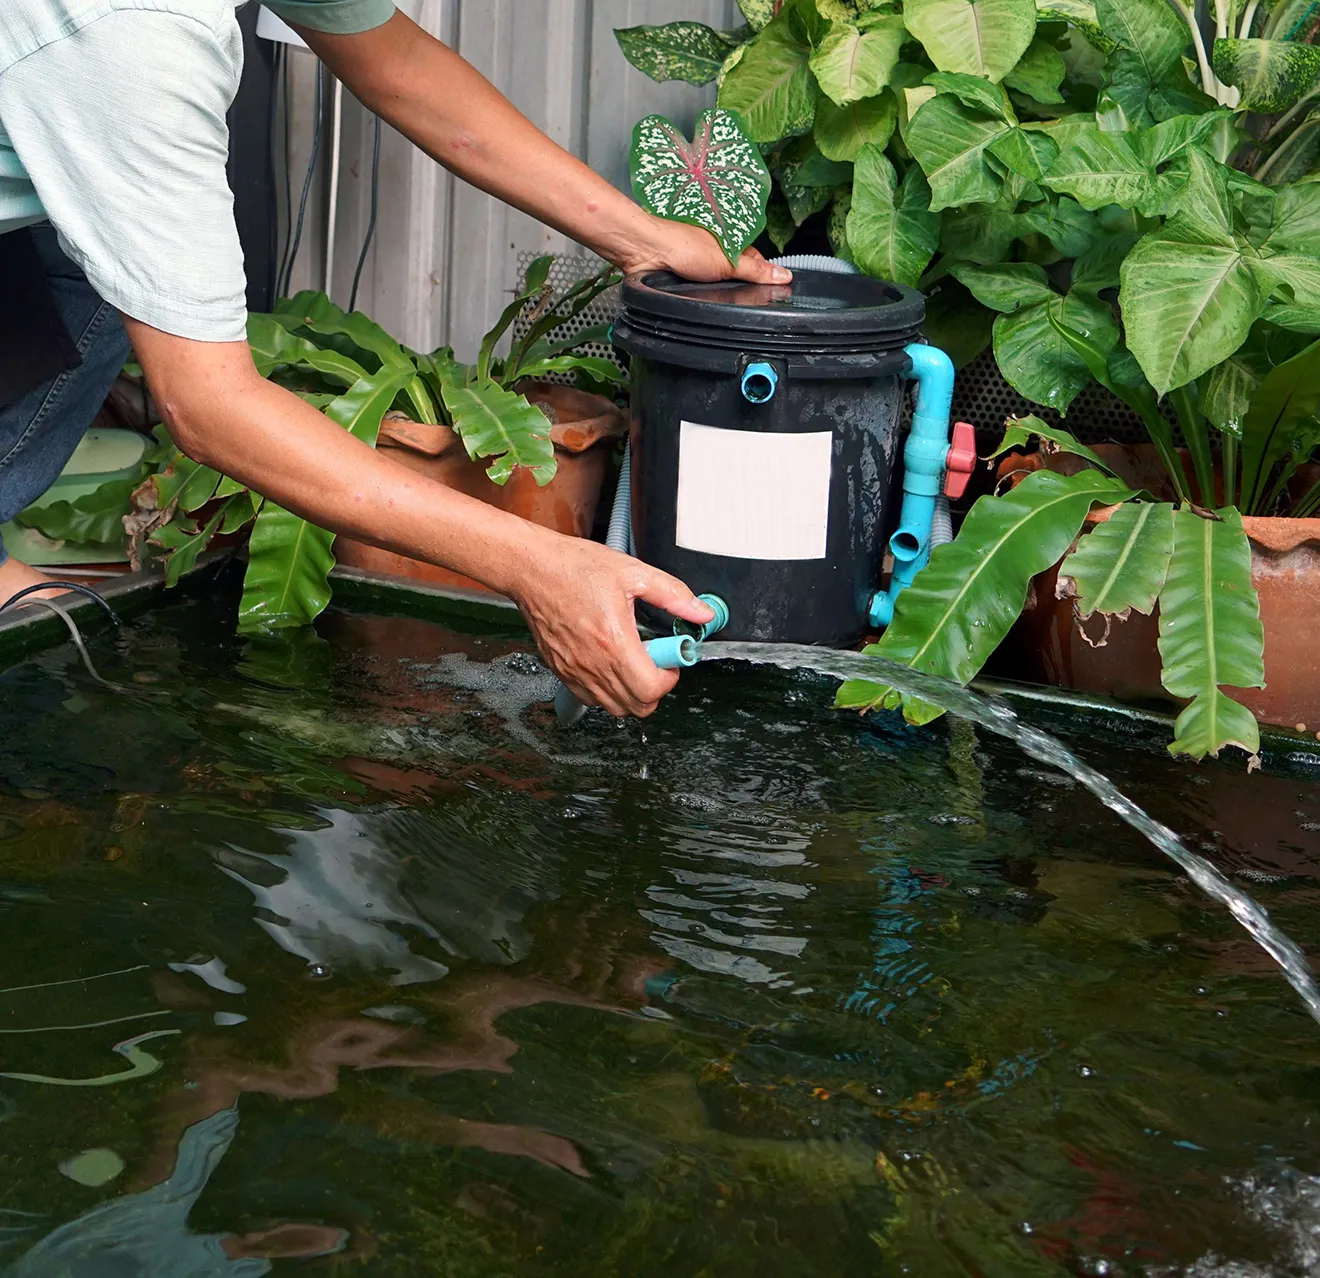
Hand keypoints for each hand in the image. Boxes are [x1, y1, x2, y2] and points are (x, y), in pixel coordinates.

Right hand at [511, 533, 713, 718]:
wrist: (532, 569)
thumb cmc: (575, 567)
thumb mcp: (633, 573)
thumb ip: (673, 595)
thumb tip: (702, 614)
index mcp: (614, 641)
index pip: (651, 688)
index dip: (670, 678)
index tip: (670, 658)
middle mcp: (592, 664)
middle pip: (637, 706)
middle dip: (655, 688)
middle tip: (655, 659)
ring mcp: (574, 671)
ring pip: (615, 707)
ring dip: (632, 692)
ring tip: (632, 660)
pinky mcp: (561, 671)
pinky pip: (591, 699)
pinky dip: (608, 691)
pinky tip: (610, 662)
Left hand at [617, 216, 791, 286]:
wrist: (647, 252)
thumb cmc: (683, 247)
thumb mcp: (726, 262)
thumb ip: (754, 271)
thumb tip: (784, 276)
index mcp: (731, 240)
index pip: (756, 260)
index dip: (763, 275)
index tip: (774, 290)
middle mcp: (716, 249)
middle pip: (738, 271)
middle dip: (743, 284)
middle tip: (748, 298)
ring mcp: (700, 261)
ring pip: (720, 279)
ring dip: (723, 289)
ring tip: (726, 299)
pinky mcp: (685, 272)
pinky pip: (703, 285)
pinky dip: (706, 292)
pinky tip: (706, 298)